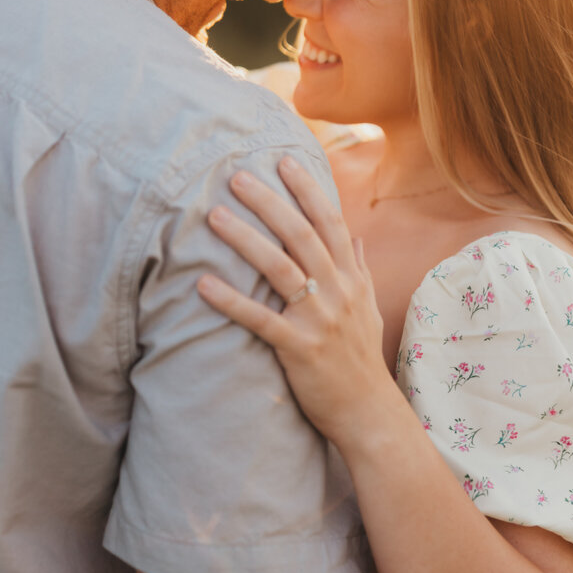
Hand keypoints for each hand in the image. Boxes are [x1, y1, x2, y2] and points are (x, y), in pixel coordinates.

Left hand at [198, 155, 398, 448]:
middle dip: (269, 203)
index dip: (308, 189)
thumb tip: (358, 236)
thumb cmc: (362, 359)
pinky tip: (202, 284)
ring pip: (280, 269)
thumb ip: (362, 269)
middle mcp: (339, 292)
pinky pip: (260, 320)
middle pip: (302, 235)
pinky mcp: (298, 349)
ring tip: (214, 216)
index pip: (331, 222)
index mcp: (352, 278)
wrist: (369, 412)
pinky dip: (231, 301)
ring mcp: (319, 320)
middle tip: (236, 177)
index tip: (284, 160)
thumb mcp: (370, 308)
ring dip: (246, 240)